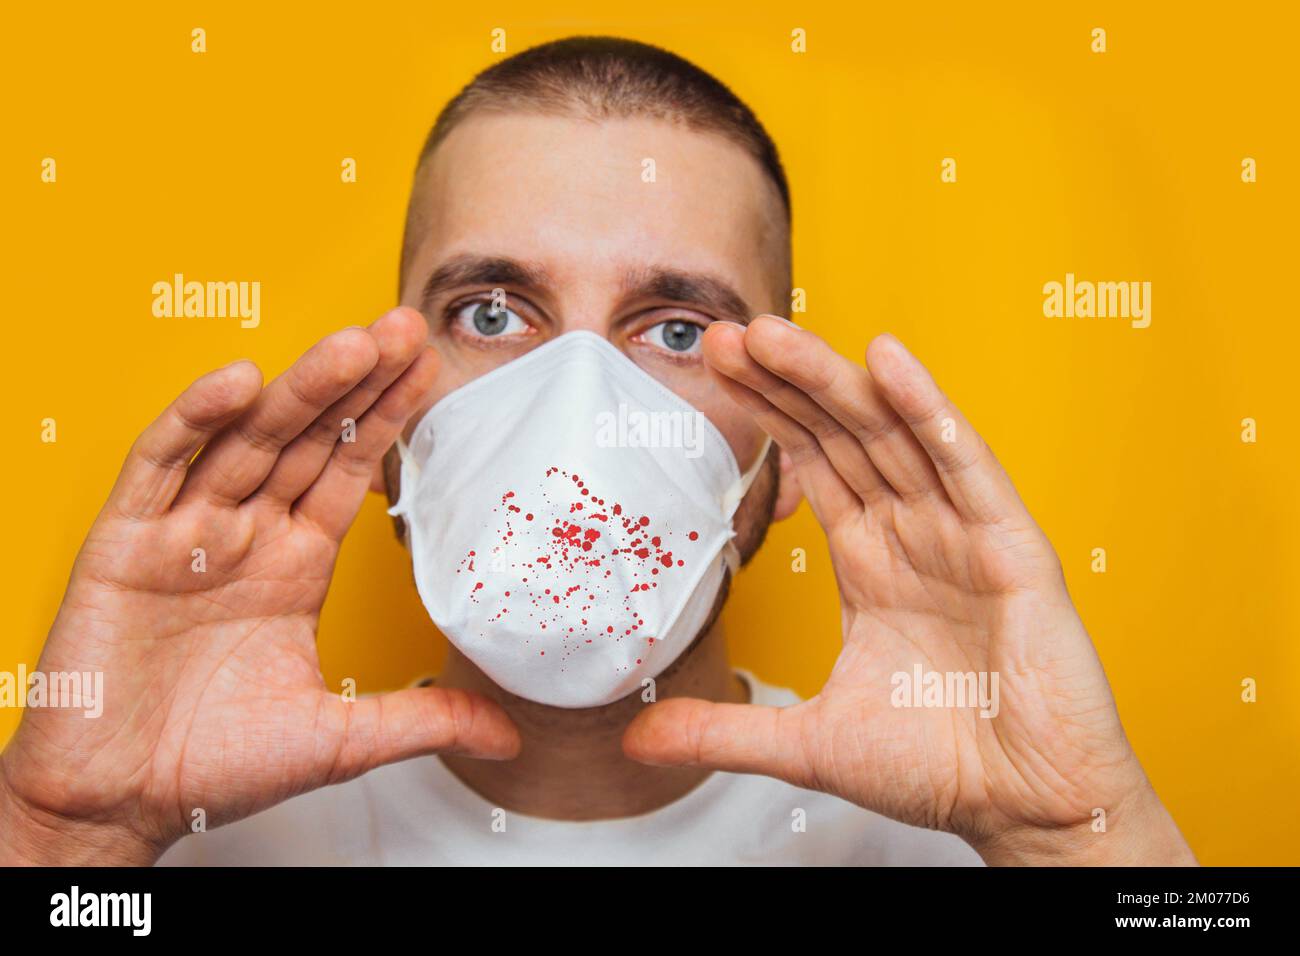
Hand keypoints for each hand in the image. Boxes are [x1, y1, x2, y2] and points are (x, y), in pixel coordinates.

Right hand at [0, 308, 518, 864]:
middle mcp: (245, 536)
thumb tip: (507, 735)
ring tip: (354, 345)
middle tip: (408, 330)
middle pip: (306, 439)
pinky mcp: (123, 544)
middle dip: (357, 383)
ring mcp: (185, 533)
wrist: (117, 805)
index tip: (431, 370)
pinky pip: (158, 466)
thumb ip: (420, 719)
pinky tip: (239, 381)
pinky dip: (193, 421)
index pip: (348, 472)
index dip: (388, 420)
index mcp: (294, 565)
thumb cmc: (213, 766)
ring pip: (245, 439)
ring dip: (298, 389)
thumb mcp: (338, 740)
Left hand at [624, 315, 1194, 864]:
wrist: (1027, 810)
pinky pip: (968, 468)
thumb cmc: (942, 768)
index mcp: (872, 562)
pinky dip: (930, 412)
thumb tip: (637, 739)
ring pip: (894, 435)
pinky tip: (889, 363)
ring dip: (835, 381)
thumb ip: (725, 729)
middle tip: (726, 334)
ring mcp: (963, 534)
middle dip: (784, 382)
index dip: (768, 412)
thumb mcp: (809, 742)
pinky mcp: (1013, 550)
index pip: (814, 464)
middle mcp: (914, 535)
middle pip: (843, 434)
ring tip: (774, 334)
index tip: (716, 367)